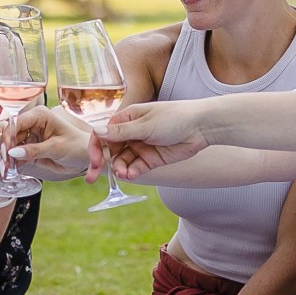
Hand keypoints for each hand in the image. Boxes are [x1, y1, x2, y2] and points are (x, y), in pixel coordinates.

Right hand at [0, 107, 96, 178]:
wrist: (85, 157)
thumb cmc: (76, 146)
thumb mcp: (56, 148)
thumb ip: (34, 150)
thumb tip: (13, 153)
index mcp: (39, 115)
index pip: (16, 123)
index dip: (7, 136)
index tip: (4, 152)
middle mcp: (32, 123)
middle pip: (10, 133)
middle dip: (4, 148)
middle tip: (3, 163)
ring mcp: (29, 135)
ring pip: (10, 144)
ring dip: (6, 156)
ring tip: (4, 168)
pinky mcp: (29, 147)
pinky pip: (16, 153)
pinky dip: (11, 161)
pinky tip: (8, 169)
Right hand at [97, 101, 212, 179]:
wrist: (201, 127)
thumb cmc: (174, 118)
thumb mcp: (146, 125)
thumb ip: (121, 132)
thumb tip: (96, 131)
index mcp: (128, 118)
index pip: (104, 133)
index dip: (96, 146)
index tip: (95, 159)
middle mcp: (132, 132)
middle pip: (110, 149)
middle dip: (103, 162)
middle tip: (93, 176)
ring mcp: (141, 146)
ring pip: (122, 160)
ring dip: (119, 168)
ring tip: (122, 174)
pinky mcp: (151, 159)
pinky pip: (136, 167)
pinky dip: (131, 172)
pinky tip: (131, 175)